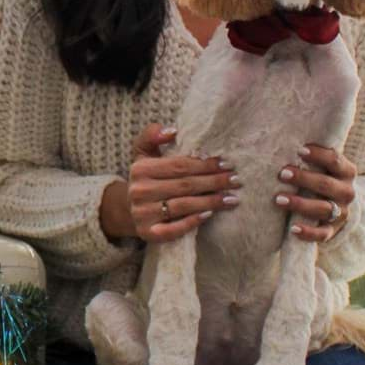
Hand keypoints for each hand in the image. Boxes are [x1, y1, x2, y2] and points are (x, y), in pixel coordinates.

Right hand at [103, 125, 238, 244]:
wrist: (128, 209)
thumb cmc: (146, 177)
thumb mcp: (144, 152)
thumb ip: (153, 135)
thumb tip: (172, 130)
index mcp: (140, 169)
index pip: (179, 166)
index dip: (205, 164)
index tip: (226, 164)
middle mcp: (139, 191)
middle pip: (185, 185)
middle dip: (214, 182)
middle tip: (236, 180)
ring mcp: (142, 214)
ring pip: (183, 206)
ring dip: (211, 202)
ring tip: (231, 198)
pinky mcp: (147, 233)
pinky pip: (173, 230)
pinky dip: (192, 222)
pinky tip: (210, 214)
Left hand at [275, 143, 356, 241]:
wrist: (336, 205)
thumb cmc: (319, 175)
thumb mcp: (322, 164)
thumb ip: (310, 153)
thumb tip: (282, 129)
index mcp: (347, 171)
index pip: (335, 160)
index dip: (318, 155)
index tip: (299, 150)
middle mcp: (347, 192)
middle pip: (326, 184)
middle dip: (304, 179)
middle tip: (282, 174)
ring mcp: (342, 212)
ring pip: (323, 209)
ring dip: (300, 204)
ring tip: (278, 199)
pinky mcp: (333, 230)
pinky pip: (323, 234)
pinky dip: (308, 232)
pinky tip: (292, 228)